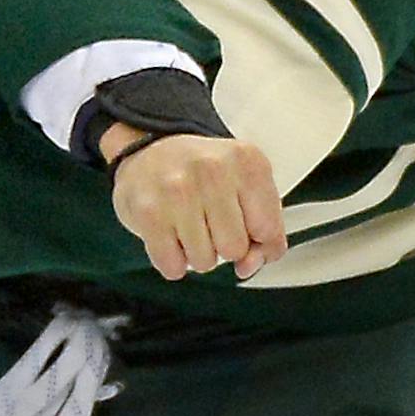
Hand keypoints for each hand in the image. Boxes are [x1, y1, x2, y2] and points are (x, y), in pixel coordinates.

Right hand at [103, 123, 287, 281]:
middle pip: (235, 249)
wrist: (145, 149)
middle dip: (223, 245)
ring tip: (187, 224)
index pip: (268, 230)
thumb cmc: (201, 174)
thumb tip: (247, 266)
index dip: (257, 240)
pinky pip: (172, 265)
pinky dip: (172, 261)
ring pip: (204, 261)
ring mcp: (177, 189)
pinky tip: (169, 235)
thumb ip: (264, 231)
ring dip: (196, 253)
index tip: (244, 227)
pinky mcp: (148, 211)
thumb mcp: (245, 186)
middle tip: (209, 221)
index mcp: (246, 161)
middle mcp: (212, 170)